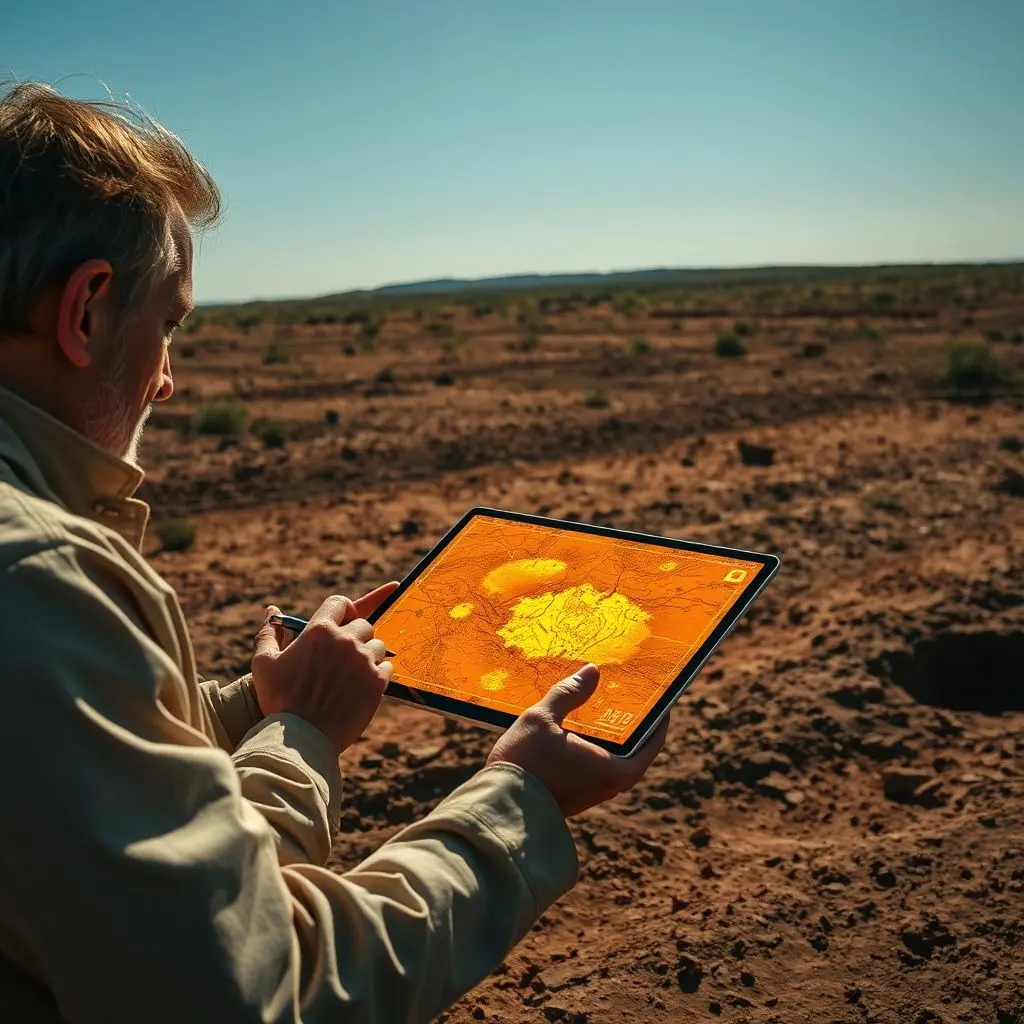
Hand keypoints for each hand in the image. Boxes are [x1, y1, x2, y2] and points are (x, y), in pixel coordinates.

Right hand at [250, 582, 398, 755]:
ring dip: (369, 655)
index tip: (341, 621)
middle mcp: (345, 640)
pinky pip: (387, 667)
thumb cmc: (280, 701)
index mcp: (319, 631)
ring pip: (378, 645)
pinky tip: (362, 686)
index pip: (339, 603)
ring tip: (352, 674)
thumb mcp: (264, 664)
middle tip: (344, 656)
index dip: (342, 610)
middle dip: (355, 636)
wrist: (302, 739)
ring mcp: (363, 660)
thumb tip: (273, 609)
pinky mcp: (377, 681)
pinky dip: (378, 674)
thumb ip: (268, 633)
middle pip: (363, 624)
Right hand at [485, 664, 668, 817]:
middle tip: (630, 698)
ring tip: (604, 710)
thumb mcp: (543, 718)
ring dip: (614, 739)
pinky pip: (594, 769)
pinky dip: (596, 750)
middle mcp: (608, 786)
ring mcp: (590, 794)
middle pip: (635, 752)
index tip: (660, 699)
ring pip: (614, 762)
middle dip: (634, 726)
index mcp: (614, 768)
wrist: (496, 809)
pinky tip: (577, 732)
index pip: (653, 742)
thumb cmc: (524, 764)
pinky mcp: (573, 798)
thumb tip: (593, 671)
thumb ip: (568, 693)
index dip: (659, 718)